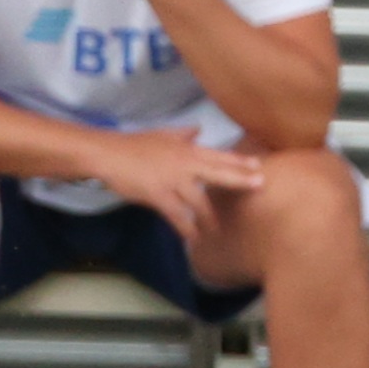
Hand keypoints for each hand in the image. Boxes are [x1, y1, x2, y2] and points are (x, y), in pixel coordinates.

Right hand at [91, 125, 262, 241]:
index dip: (239, 162)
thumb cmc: (132, 145)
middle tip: (260, 186)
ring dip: (211, 217)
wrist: (108, 155)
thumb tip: (199, 129)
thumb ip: (183, 134)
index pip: (219, 156)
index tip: (259, 166)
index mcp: (187, 150)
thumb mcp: (161, 134)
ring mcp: (172, 180)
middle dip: (240, 181)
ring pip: (199, 201)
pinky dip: (186, 228)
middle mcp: (185, 164)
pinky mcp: (158, 195)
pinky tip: (193, 238)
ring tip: (220, 230)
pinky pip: (177, 215)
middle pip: (218, 173)